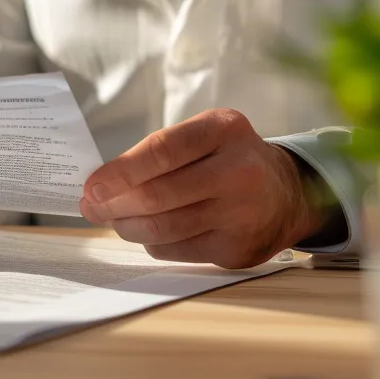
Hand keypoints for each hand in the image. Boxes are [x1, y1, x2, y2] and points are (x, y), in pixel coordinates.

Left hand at [78, 109, 323, 268]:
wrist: (287, 194)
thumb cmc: (228, 160)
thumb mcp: (205, 135)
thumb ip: (159, 152)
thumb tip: (100, 184)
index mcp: (224, 130)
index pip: (162, 151)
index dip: (120, 171)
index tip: (92, 186)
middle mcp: (238, 171)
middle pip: (158, 195)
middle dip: (114, 204)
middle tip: (92, 206)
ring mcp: (241, 214)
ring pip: (163, 228)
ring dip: (127, 226)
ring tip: (114, 219)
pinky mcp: (237, 248)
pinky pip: (176, 250)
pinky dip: (152, 242)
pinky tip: (148, 232)